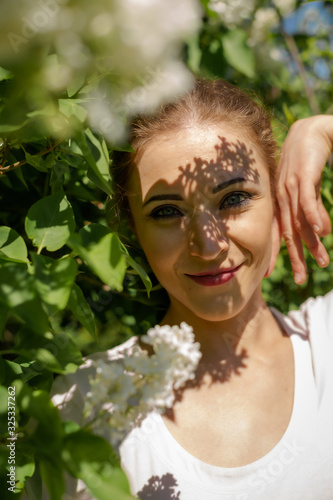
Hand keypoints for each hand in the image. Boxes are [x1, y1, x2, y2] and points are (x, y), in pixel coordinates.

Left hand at [276, 115, 332, 283]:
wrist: (310, 131)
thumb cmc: (306, 161)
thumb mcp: (308, 190)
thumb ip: (312, 210)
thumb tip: (321, 232)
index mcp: (280, 202)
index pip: (277, 232)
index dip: (273, 253)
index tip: (267, 274)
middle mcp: (282, 199)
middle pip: (289, 233)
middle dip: (295, 258)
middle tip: (300, 280)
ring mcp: (291, 188)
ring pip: (300, 221)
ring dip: (312, 243)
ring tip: (322, 262)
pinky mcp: (303, 175)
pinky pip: (307, 199)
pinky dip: (314, 215)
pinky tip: (321, 231)